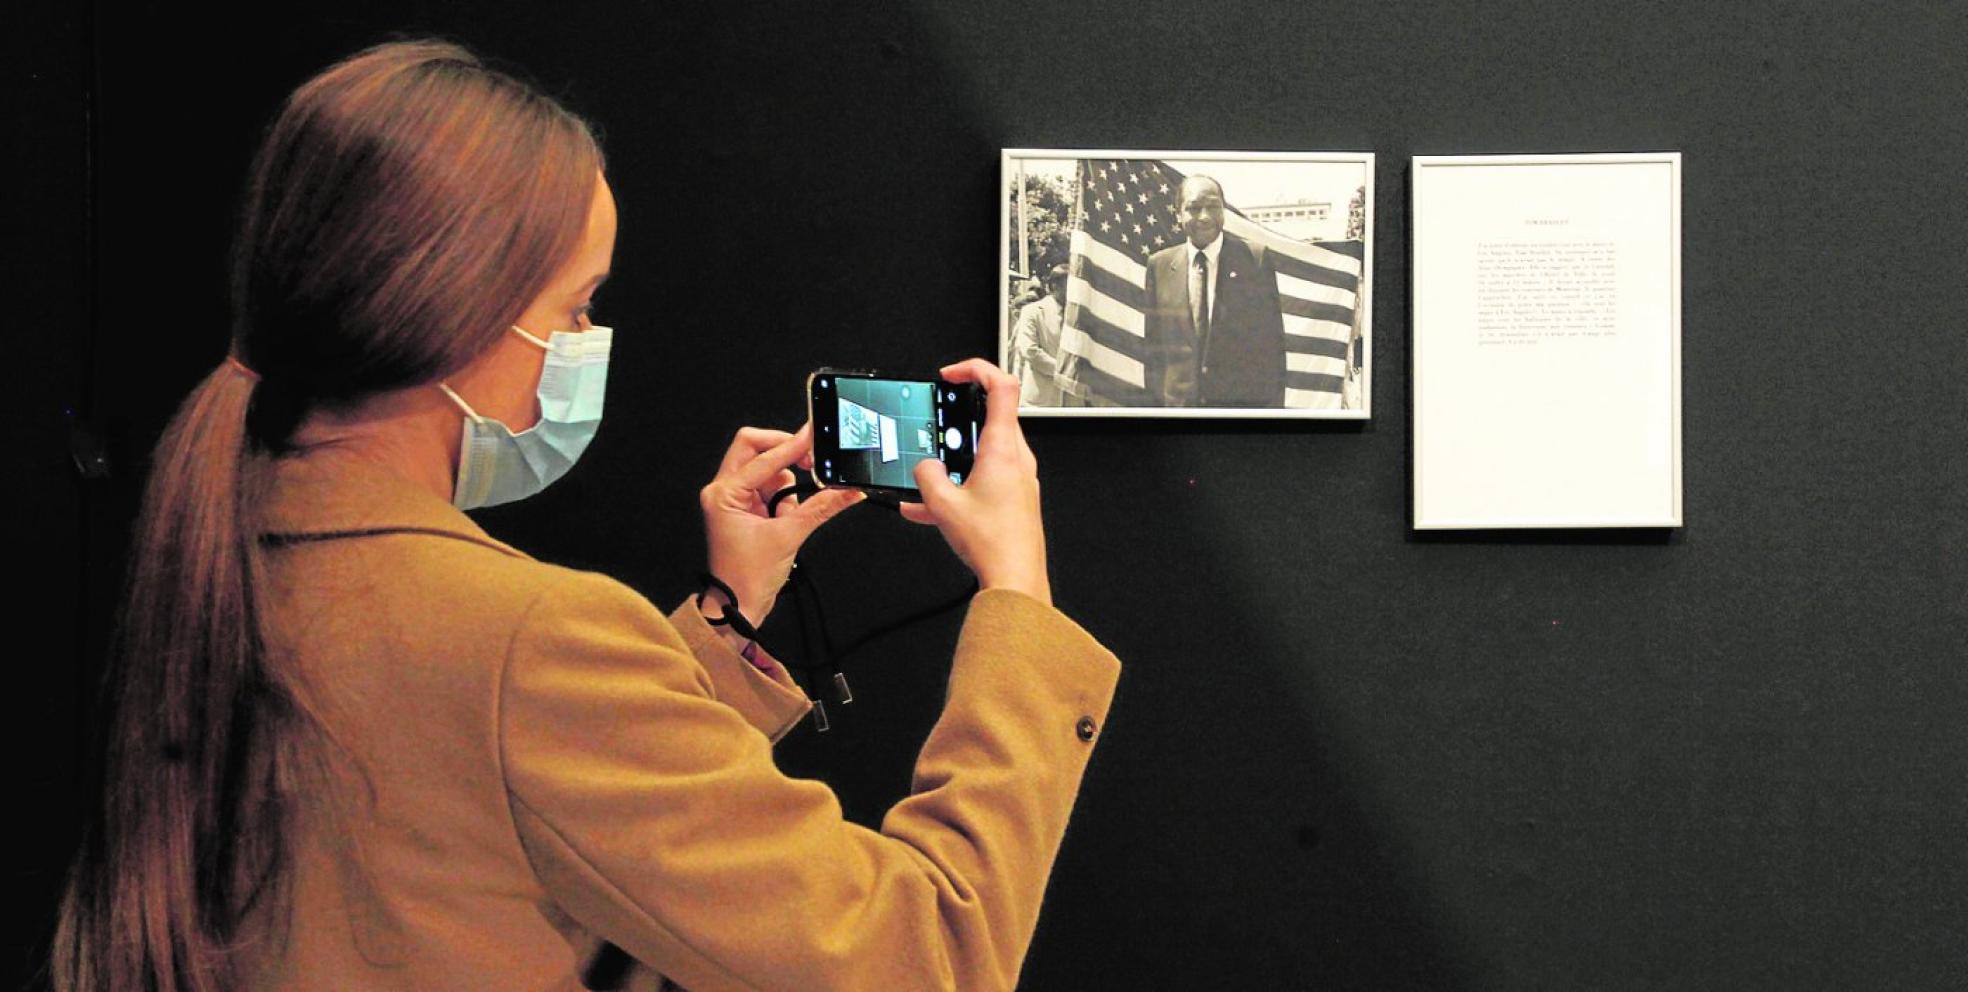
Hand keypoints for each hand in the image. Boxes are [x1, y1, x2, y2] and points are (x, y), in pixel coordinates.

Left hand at [701, 423, 864, 625]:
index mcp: (723, 494)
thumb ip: (820, 508)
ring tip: (788, 516)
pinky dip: (785, 498)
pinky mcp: (745, 508)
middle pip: (754, 449)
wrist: (738, 606)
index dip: (791, 446)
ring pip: (766, 469)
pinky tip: (784, 520)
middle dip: (783, 453)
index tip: (812, 435)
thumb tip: (847, 490)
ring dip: (786, 485)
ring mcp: (734, 498)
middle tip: (809, 461)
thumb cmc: (747, 578)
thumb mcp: (789, 537)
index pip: (762, 458)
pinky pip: (771, 487)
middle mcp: (723, 491)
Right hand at [899, 359, 1050, 605]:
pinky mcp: (1016, 497)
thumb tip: (924, 467)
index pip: (1001, 385)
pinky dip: (961, 483)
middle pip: (990, 417)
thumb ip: (926, 476)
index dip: (975, 369)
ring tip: (928, 476)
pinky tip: (931, 508)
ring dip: (955, 458)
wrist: (1016, 578)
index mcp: (1003, 448)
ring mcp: (1019, 477)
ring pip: (984, 451)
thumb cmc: (994, 543)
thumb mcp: (944, 505)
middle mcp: (1017, 458)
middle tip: (936, 426)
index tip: (952, 374)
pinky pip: (985, 478)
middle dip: (956, 421)